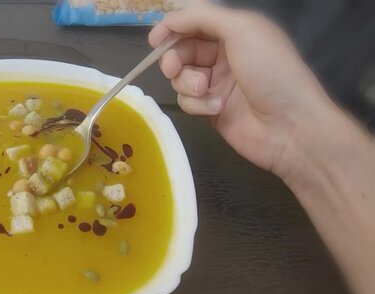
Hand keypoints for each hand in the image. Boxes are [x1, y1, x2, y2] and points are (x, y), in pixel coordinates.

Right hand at [148, 4, 334, 178]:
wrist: (288, 126)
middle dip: (174, 57)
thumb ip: (204, 17)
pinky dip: (197, 103)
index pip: (195, 22)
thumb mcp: (243, 30)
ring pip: (181, 77)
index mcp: (235, 31)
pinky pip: (187, 101)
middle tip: (173, 67)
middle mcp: (224, 55)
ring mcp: (216, 83)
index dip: (173, 27)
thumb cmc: (271, 71)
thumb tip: (171, 18)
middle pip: (182, 49)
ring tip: (205, 89)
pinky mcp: (210, 109)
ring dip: (188, 82)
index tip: (155, 39)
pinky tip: (217, 108)